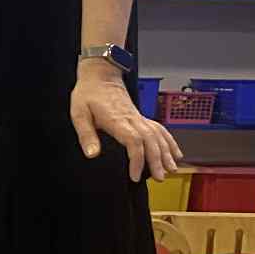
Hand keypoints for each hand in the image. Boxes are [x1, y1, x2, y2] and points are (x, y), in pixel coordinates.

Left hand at [70, 64, 181, 182]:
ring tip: (171, 170)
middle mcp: (132, 118)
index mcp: (117, 119)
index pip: (134, 141)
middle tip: (160, 178)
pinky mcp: (141, 117)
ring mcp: (139, 117)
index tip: (134, 176)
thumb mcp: (79, 113)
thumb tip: (92, 154)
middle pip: (151, 140)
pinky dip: (169, 142)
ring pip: (158, 135)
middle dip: (157, 160)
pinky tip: (176, 153)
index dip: (137, 159)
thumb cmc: (88, 94)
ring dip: (166, 153)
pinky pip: (160, 129)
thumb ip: (86, 135)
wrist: (100, 75)